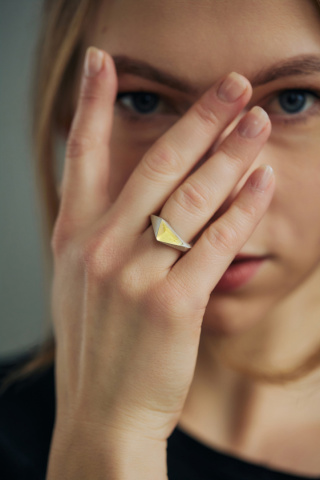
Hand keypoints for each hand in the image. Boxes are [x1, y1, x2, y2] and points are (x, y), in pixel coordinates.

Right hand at [50, 47, 273, 445]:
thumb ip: (102, 234)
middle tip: (230, 85)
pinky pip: (215, 244)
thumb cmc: (97, 344)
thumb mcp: (79, 282)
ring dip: (230, 156)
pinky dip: (243, 210)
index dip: (90, 105)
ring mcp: (134, 275)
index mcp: (74, 238)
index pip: (81, 156)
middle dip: (197, 120)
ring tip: (256, 123)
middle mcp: (100, 248)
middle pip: (156, 166)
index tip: (102, 62)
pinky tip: (263, 182)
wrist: (103, 410)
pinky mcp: (172, 305)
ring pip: (192, 199)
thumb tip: (138, 196)